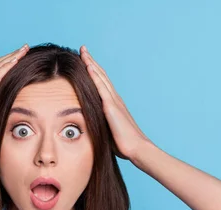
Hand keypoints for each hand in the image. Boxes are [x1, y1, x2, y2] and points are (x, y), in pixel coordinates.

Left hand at [79, 45, 152, 159]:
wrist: (137, 148)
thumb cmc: (124, 144)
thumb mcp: (109, 131)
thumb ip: (102, 124)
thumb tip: (91, 126)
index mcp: (114, 104)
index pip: (102, 83)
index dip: (94, 71)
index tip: (85, 61)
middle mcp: (115, 99)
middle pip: (101, 75)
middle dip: (91, 61)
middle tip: (83, 49)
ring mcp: (114, 102)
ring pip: (101, 78)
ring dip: (91, 64)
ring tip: (83, 52)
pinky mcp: (112, 107)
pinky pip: (101, 88)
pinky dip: (95, 76)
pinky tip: (88, 67)